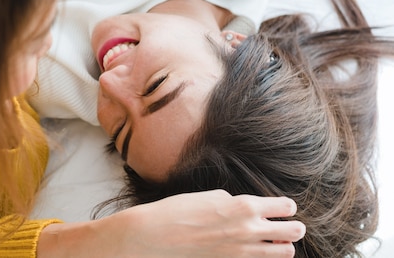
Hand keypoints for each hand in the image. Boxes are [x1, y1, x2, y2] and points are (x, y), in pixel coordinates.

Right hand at [38, 190, 304, 256]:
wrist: (154, 237)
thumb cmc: (176, 212)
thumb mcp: (207, 197)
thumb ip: (232, 202)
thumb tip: (244, 207)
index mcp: (243, 206)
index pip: (283, 207)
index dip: (287, 207)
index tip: (287, 207)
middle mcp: (248, 230)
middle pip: (290, 232)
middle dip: (294, 228)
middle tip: (294, 226)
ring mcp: (241, 252)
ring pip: (281, 253)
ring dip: (283, 247)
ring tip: (281, 243)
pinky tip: (260, 254)